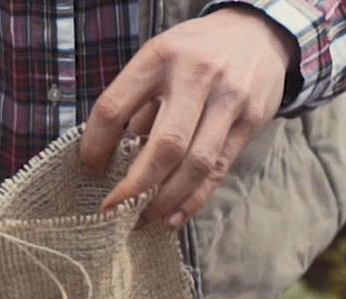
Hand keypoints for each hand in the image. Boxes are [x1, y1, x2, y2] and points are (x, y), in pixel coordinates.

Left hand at [79, 5, 297, 226]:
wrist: (256, 33)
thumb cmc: (193, 52)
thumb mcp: (158, 60)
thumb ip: (137, 104)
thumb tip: (111, 160)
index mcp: (158, 59)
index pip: (114, 108)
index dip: (95, 146)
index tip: (89, 170)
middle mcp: (195, 77)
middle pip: (164, 145)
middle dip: (135, 186)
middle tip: (114, 210)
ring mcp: (228, 101)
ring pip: (196, 164)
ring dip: (165, 199)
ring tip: (143, 218)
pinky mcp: (250, 122)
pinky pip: (219, 170)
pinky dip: (193, 199)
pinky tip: (173, 217)